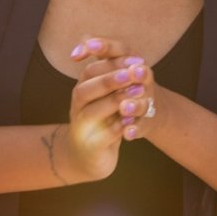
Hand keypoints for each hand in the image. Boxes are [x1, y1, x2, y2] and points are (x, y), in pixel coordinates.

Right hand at [65, 37, 157, 179]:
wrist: (90, 155)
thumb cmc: (104, 118)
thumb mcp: (109, 95)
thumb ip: (118, 77)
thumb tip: (138, 63)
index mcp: (83, 89)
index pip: (90, 70)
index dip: (112, 63)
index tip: (135, 60)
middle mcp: (78, 107)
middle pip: (85, 89)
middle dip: (109, 80)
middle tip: (131, 74)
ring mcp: (81, 128)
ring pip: (91, 112)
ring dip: (115, 101)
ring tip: (138, 92)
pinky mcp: (92, 147)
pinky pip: (101, 137)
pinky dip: (117, 128)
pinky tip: (132, 121)